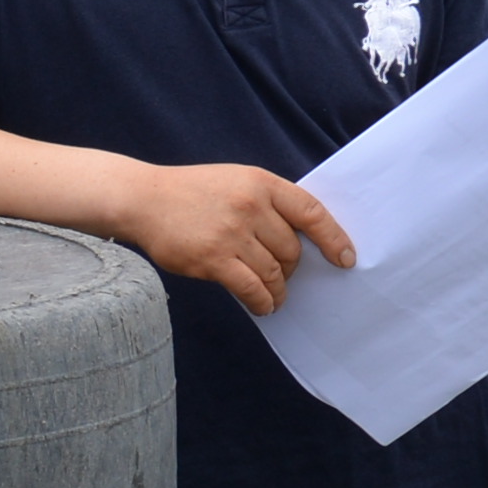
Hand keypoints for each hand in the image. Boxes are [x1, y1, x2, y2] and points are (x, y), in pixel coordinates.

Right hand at [116, 160, 357, 315]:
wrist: (141, 199)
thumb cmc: (190, 192)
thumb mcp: (236, 181)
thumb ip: (268, 202)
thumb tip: (300, 243)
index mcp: (261, 183)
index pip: (312, 212)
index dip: (334, 238)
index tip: (346, 258)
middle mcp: (250, 206)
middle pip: (292, 250)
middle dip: (292, 270)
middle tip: (283, 278)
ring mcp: (231, 233)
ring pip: (273, 273)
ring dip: (278, 291)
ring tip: (274, 298)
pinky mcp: (212, 259)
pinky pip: (251, 288)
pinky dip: (262, 302)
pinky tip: (262, 306)